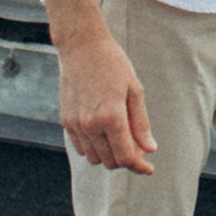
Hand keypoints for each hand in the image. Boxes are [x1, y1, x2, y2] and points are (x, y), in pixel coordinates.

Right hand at [57, 26, 154, 174]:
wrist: (82, 47)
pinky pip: (81, 148)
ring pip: (94, 158)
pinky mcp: (66, 121)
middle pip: (111, 161)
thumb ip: (141, 123)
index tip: (149, 169)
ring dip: (109, 156)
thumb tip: (150, 150)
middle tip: (138, 147)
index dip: (140, 166)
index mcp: (112, 116)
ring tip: (122, 139)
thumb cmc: (113, 64)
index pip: (126, 156)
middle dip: (126, 160)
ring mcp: (76, 124)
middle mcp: (91, 124)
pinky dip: (94, 148)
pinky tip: (104, 134)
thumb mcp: (134, 90)